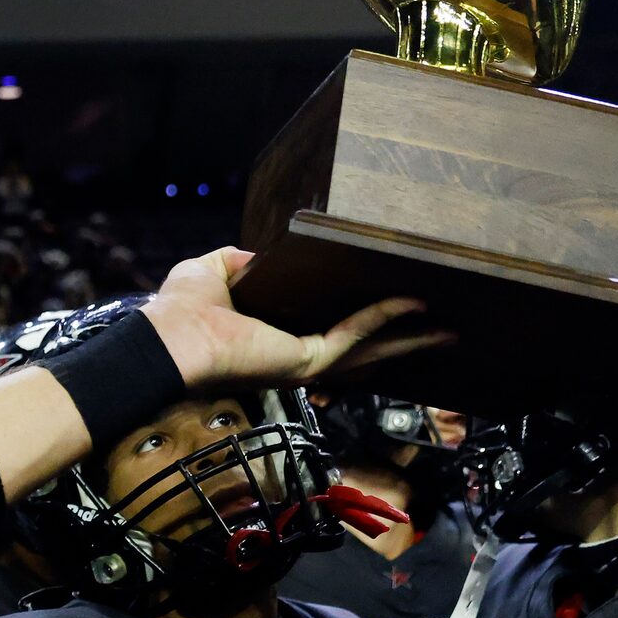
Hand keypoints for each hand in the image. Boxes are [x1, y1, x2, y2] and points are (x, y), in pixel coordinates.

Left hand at [143, 248, 448, 392]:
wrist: (169, 341)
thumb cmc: (179, 315)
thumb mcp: (210, 272)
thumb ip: (237, 262)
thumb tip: (259, 254)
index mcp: (273, 339)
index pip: (326, 333)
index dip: (359, 322)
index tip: (390, 307)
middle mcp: (293, 357)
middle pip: (361, 350)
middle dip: (402, 342)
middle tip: (440, 332)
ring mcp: (303, 363)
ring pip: (369, 351)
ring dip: (409, 340)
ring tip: (448, 331)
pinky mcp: (306, 360)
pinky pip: (354, 335)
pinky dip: (383, 317)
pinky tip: (412, 303)